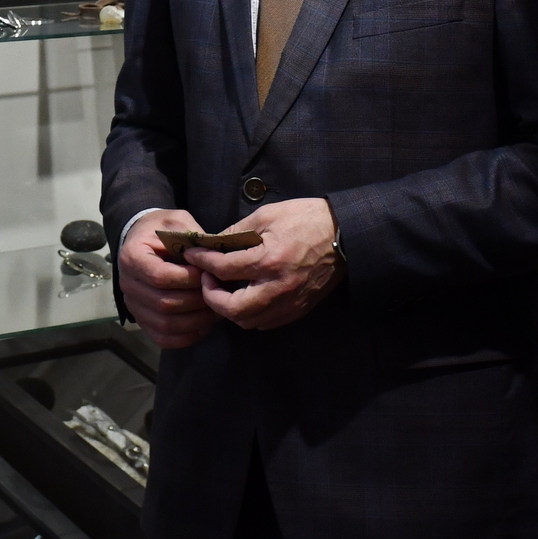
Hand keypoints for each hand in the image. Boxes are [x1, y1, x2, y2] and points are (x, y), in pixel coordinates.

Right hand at [116, 209, 219, 348]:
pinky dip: (185, 338)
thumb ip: (194, 239)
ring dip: (195, 322)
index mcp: (132, 256)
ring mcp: (133, 305)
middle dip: (197, 302)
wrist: (142, 239)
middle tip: (221, 295)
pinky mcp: (142, 319)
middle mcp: (127, 284)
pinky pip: (162, 338)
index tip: (208, 274)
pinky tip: (204, 327)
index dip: (188, 279)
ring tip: (217, 311)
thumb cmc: (161, 229)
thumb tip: (215, 261)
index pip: (161, 276)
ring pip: (165, 324)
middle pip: (164, 303)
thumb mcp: (178, 222)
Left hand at [183, 197, 343, 331]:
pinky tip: (247, 296)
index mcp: (269, 260)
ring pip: (248, 321)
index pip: (223, 268)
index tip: (192, 255)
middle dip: (211, 297)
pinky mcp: (298, 309)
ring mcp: (289, 302)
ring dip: (230, 308)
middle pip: (232, 309)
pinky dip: (250, 314)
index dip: (201, 261)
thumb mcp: (268, 215)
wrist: (345, 236)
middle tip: (206, 280)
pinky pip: (266, 322)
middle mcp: (277, 288)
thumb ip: (237, 231)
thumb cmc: (306, 219)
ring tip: (225, 288)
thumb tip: (213, 243)